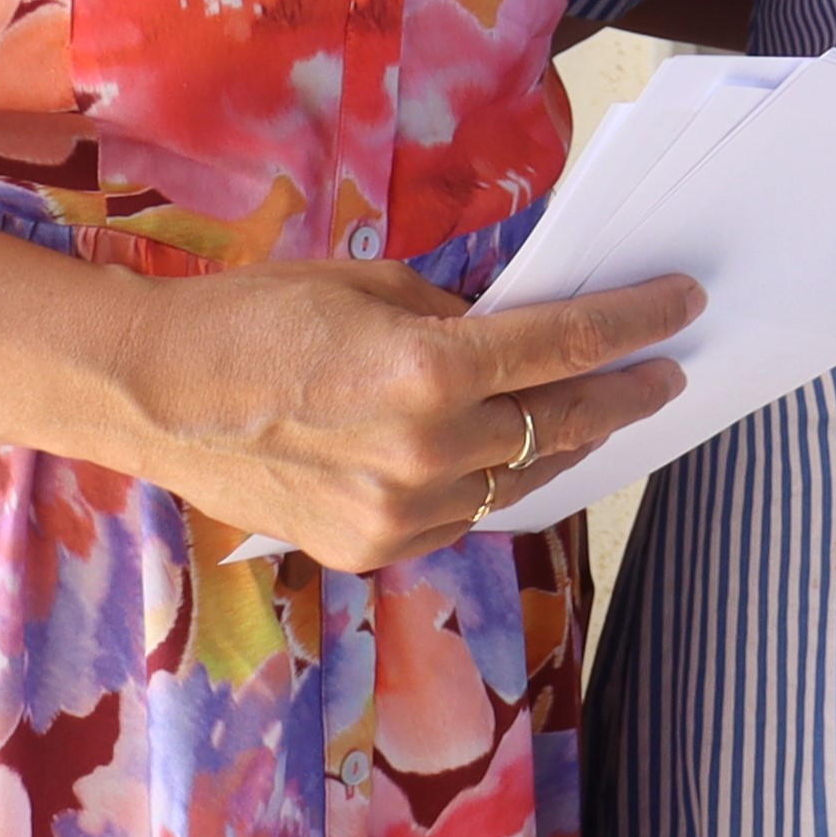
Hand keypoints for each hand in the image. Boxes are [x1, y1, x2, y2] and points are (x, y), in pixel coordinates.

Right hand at [92, 260, 700, 573]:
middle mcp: (429, 452)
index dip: (637, 324)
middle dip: (622, 394)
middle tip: (664, 372)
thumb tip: (517, 330)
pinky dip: (488, 483)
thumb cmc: (255, 316)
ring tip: (595, 413)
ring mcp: (401, 513)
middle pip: (561, 423)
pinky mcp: (371, 550)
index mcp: (433, 370)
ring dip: (561, 444)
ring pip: (519, 481)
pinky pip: (462, 516)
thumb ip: (455, 315)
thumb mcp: (370, 286)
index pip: (569, 347)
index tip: (682, 308)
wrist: (153, 393)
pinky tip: (504, 455)